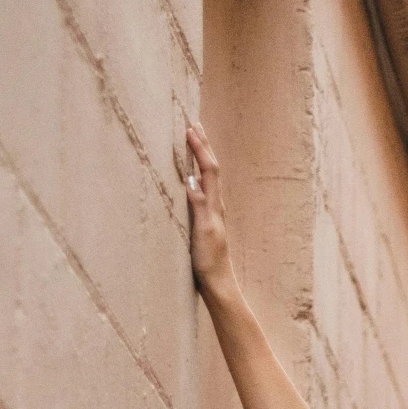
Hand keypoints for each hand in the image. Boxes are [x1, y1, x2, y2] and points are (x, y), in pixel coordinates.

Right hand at [183, 122, 233, 299]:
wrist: (217, 283)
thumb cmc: (209, 261)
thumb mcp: (202, 231)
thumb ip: (198, 204)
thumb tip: (191, 179)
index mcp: (214, 205)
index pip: (208, 169)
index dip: (200, 148)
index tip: (190, 129)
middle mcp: (215, 206)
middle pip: (211, 169)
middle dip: (203, 146)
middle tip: (195, 125)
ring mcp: (211, 214)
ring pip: (208, 178)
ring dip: (201, 158)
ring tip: (195, 142)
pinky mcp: (205, 222)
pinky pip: (203, 191)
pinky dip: (197, 176)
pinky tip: (192, 177)